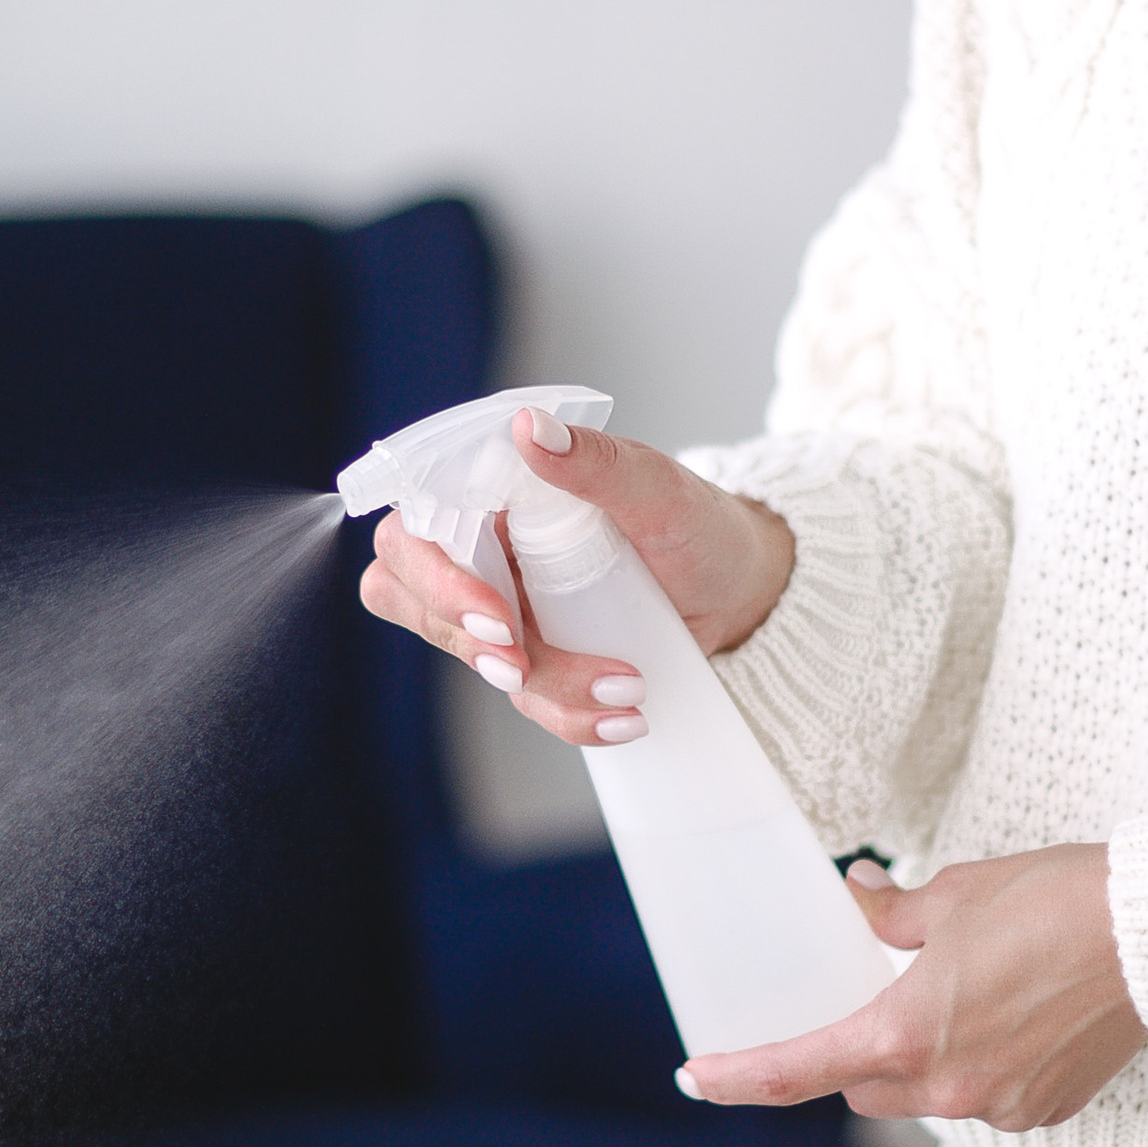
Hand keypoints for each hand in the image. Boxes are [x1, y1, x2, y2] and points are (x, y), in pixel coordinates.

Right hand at [356, 409, 795, 749]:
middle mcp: (480, 546)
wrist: (740, 588)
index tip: (497, 613)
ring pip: (470, 657)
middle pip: (407, 596)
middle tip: (523, 664)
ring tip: (626, 686)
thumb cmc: (695, 523)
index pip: (414, 529)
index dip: (434, 578)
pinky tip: (623, 717)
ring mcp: (500, 605)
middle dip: (464, 639)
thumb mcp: (654, 488)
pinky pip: (523, 697)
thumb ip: (593, 460)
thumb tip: (530, 428)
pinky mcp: (531, 656)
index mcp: (490, 491)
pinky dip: (569, 715)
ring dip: (542, 686)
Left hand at [678, 844, 1147, 1126]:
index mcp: (905, 1035)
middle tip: (883, 998)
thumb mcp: (953, 895)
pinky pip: (988, 1096)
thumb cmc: (1054, 904)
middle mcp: (947, 1086)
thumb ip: (890, 914)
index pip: (799, 1071)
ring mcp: (1001, 1105)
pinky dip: (984, 1065)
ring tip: (973, 994)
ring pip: (929, 1096)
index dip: (740, 1079)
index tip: (696, 1079)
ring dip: (927, 1059)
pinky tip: (1018, 1016)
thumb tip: (859, 900)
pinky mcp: (1048, 1108)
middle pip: (866, 1089)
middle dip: (860, 1054)